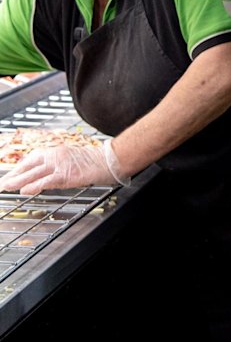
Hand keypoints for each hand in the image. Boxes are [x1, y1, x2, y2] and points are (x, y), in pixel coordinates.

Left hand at [0, 138, 128, 194]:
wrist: (108, 160)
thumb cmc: (93, 161)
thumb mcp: (72, 160)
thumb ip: (57, 166)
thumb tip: (43, 176)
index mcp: (57, 151)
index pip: (33, 158)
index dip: (20, 167)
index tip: (11, 175)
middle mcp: (56, 155)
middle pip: (30, 165)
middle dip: (15, 174)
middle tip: (3, 183)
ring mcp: (61, 164)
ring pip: (35, 172)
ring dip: (19, 180)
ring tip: (7, 186)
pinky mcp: (66, 175)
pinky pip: (46, 181)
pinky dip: (34, 185)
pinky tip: (25, 190)